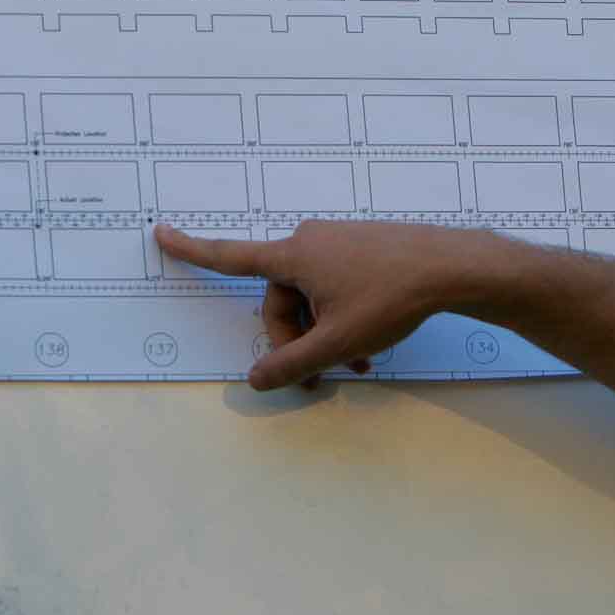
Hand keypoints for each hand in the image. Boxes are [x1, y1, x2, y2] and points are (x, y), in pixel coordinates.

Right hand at [156, 220, 487, 389]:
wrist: (453, 266)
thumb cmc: (392, 299)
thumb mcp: (339, 341)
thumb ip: (293, 363)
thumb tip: (255, 381)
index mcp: (294, 256)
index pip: (230, 256)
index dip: (192, 250)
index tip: (160, 233)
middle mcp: (310, 240)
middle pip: (282, 298)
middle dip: (297, 338)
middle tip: (324, 375)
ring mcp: (338, 240)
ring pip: (313, 296)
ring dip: (325, 331)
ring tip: (359, 363)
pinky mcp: (363, 245)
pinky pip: (337, 284)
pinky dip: (343, 315)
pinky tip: (371, 341)